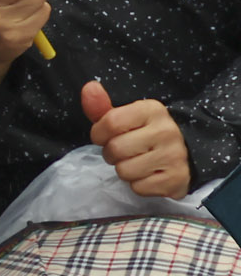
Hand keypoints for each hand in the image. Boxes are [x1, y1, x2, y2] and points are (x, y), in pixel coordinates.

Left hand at [82, 80, 191, 198]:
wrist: (185, 153)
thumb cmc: (144, 133)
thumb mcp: (124, 116)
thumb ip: (101, 106)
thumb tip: (89, 87)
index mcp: (152, 110)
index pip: (111, 122)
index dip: (99, 133)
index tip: (104, 136)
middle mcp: (166, 131)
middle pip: (115, 149)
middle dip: (111, 154)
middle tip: (124, 151)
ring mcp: (174, 157)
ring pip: (125, 171)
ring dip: (124, 170)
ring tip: (137, 162)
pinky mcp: (177, 180)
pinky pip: (139, 188)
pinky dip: (138, 184)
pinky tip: (149, 174)